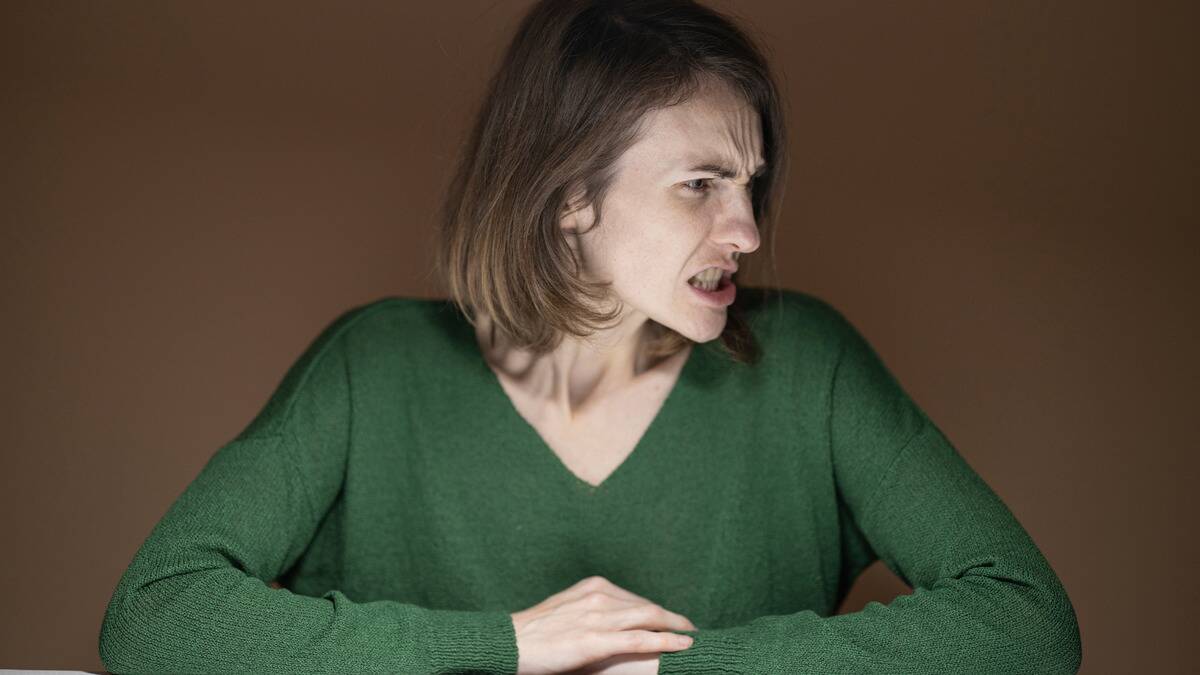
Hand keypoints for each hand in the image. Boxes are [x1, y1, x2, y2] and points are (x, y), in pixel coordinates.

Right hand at [509, 575, 695, 674]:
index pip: (635, 599)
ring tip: (695, 638)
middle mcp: (599, 595)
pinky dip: (667, 641)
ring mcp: (599, 617)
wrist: (509, 643)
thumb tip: (607, 623)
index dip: (658, 612)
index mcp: (593, 586)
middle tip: (693, 630)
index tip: (673, 622)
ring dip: (677, 628)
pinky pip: (640, 639)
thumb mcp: (566, 611)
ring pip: (650, 619)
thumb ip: (590, 611)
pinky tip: (685, 645)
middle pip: (647, 606)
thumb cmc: (534, 633)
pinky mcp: (596, 640)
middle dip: (673, 618)